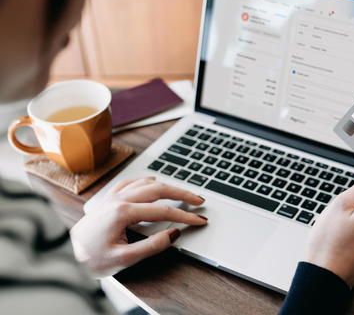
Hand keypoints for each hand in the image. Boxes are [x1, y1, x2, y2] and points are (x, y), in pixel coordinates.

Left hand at [70, 177, 206, 276]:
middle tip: (199, 200)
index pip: (164, 210)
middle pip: (159, 189)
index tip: (200, 220)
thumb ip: (152, 246)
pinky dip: (147, 182)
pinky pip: (131, 183)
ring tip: (182, 193)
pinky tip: (152, 185)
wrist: (64, 256)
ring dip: (167, 186)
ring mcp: (112, 197)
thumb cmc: (89, 259)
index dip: (185, 215)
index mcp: (123, 212)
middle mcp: (118, 199)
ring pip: (146, 183)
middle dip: (182, 193)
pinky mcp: (107, 200)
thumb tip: (173, 234)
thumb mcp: (123, 259)